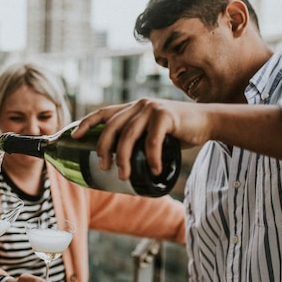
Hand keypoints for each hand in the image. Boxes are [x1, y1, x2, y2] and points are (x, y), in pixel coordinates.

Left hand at [72, 98, 210, 178]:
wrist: (208, 122)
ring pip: (128, 135)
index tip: (73, 137)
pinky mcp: (166, 115)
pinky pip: (152, 141)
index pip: (103, 113)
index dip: (85, 124)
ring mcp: (151, 108)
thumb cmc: (178, 132)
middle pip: (111, 127)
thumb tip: (121, 166)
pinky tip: (154, 171)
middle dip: (103, 149)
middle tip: (104, 168)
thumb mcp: (153, 133)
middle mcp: (138, 105)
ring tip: (125, 176)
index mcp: (132, 108)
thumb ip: (138, 140)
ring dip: (124, 158)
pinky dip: (151, 159)